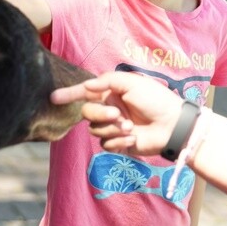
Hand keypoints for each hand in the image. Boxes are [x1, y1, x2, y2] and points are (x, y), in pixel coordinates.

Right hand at [51, 71, 183, 155]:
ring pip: (96, 130)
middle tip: (118, 115)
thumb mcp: (132, 83)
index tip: (54, 97)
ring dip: (113, 129)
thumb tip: (86, 85)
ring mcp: (114, 126)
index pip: (85, 92)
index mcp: (112, 92)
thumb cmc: (155, 100)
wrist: (172, 125)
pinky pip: (106, 144)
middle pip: (88, 112)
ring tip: (131, 128)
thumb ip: (107, 81)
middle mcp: (110, 108)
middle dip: (100, 114)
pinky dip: (119, 142)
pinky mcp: (119, 143)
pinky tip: (134, 139)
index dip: (69, 94)